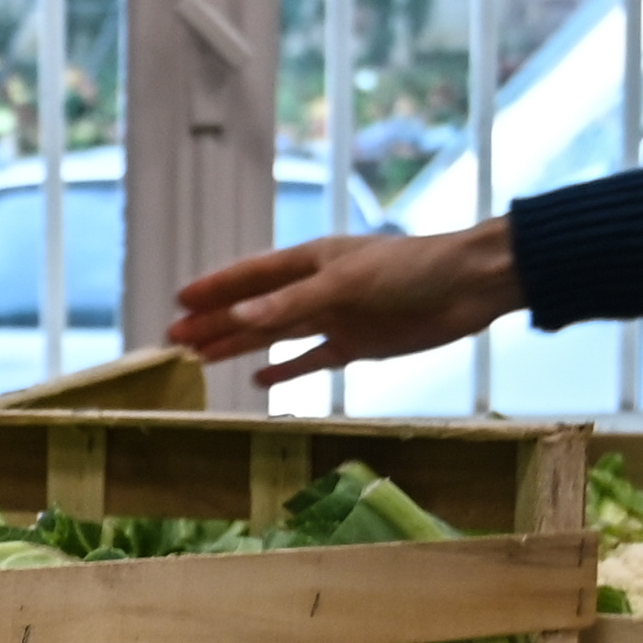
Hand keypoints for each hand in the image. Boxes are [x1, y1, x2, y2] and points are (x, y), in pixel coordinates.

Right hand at [168, 222, 526, 386]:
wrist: (467, 287)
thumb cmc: (410, 271)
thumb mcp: (346, 284)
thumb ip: (293, 304)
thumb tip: (240, 317)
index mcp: (311, 263)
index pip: (250, 278)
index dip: (216, 291)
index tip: (179, 303)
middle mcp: (317, 290)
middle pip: (255, 310)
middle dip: (216, 323)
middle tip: (175, 340)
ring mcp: (335, 318)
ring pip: (275, 335)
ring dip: (240, 345)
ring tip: (202, 357)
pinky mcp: (357, 345)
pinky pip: (311, 359)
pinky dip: (286, 369)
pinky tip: (259, 379)